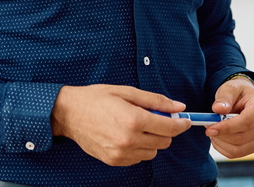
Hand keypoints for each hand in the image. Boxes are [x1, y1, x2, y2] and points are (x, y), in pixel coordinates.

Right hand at [50, 84, 191, 165]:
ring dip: (152, 140)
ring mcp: (121, 153)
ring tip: (137, 127)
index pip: (169, 127)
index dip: (181, 123)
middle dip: (165, 130)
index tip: (184, 120)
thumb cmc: (95, 99)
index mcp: (134, 119)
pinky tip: (128, 136)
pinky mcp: (114, 160)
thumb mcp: (127, 92)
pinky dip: (139, 148)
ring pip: (153, 152)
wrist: (69, 113)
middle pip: (164, 142)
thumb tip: (177, 106)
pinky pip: (138, 158)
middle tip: (155, 119)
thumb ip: (155, 100)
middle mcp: (129, 139)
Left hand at [206, 78, 253, 157]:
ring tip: (213, 130)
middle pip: (242, 138)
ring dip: (221, 142)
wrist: (246, 99)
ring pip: (238, 149)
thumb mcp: (230, 88)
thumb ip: (224, 97)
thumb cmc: (238, 93)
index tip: (210, 129)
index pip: (246, 122)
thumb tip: (218, 109)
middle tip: (207, 127)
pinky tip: (219, 137)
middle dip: (221, 135)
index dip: (227, 127)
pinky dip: (224, 148)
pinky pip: (237, 153)